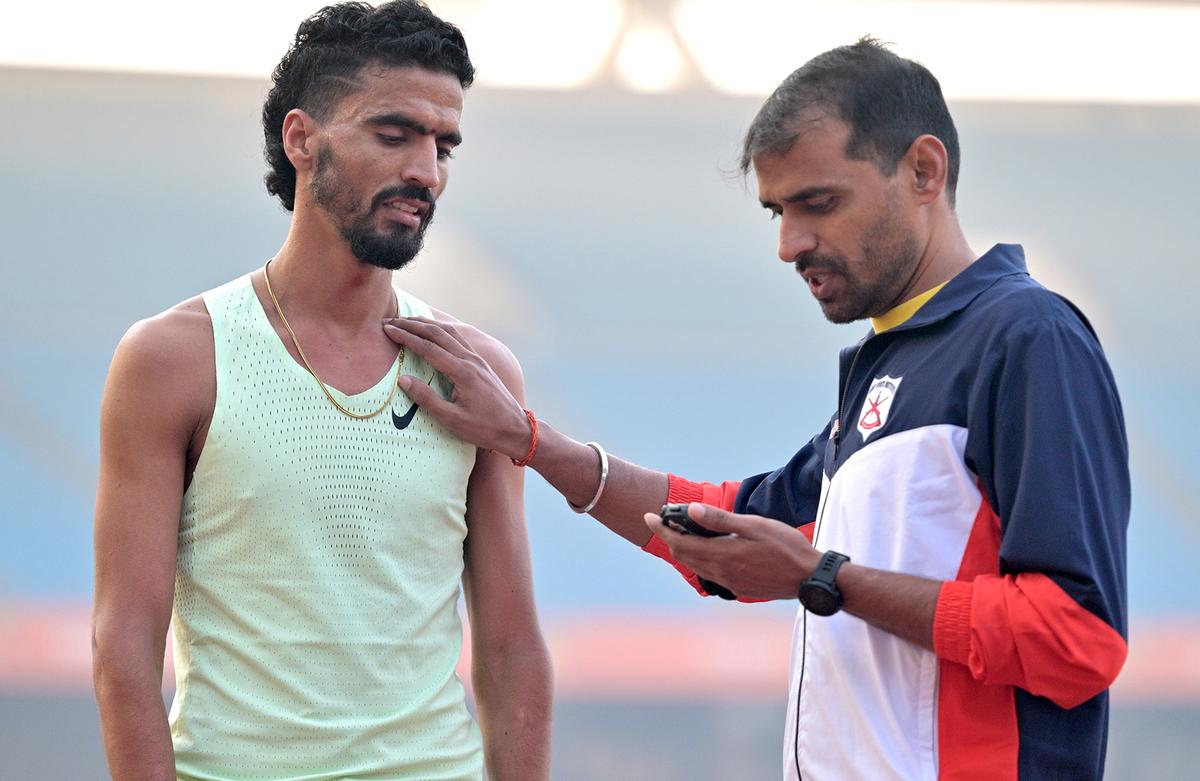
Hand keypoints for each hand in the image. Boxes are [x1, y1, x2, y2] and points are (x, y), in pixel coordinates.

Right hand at [383, 317, 531, 458]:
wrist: (516, 429)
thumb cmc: (485, 428)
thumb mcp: (452, 419)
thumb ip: (427, 399)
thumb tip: (404, 379)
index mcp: (462, 372)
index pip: (428, 347)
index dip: (405, 337)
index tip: (387, 329)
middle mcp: (470, 360)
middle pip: (437, 333)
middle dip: (411, 325)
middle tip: (389, 321)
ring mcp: (477, 360)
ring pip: (449, 333)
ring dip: (426, 325)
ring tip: (406, 321)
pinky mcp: (481, 363)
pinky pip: (458, 339)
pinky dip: (441, 331)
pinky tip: (433, 331)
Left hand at [642, 504, 821, 600]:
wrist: (810, 578)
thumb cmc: (787, 547)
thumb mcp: (755, 526)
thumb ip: (721, 520)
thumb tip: (691, 510)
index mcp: (722, 554)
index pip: (681, 542)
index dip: (661, 529)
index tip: (648, 516)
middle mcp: (721, 571)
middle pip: (684, 555)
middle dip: (669, 537)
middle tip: (661, 521)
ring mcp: (729, 583)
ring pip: (695, 566)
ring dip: (683, 550)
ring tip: (679, 533)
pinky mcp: (739, 589)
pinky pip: (710, 574)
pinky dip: (700, 560)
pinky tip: (706, 551)